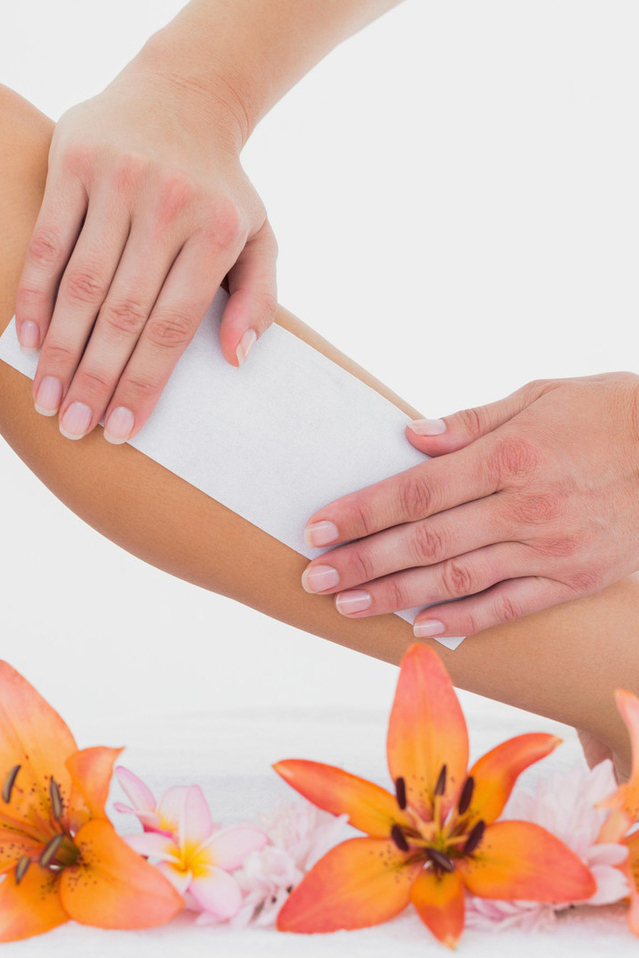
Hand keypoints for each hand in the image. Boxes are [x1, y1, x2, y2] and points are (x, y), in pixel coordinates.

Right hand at [15, 53, 276, 442]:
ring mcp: (120, 182)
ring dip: (60, 348)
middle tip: (74, 426)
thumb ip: (258, 299)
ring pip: (82, 284)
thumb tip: (235, 359)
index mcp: (216, 234)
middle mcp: (168, 208)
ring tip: (47, 398)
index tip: (122, 428)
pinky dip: (34, 292)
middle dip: (96, 378)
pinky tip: (25, 338)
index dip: (145, 381)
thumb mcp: (259, 238)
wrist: (184, 99)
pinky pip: (49, 240)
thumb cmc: (221, 189)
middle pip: (124, 313)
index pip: (173, 325)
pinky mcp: (76, 162)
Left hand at [301, 373, 638, 638]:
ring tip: (349, 607)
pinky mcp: (574, 579)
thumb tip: (412, 435)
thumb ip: (473, 421)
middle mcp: (524, 507)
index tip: (318, 529)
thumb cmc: (610, 412)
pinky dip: (464, 620)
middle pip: (425, 541)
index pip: (416, 491)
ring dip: (396, 596)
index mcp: (509, 456)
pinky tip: (422, 627)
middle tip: (314, 579)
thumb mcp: (542, 395)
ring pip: (457, 579)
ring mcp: (550, 548)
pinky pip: (509, 605)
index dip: (362, 512)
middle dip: (362, 562)